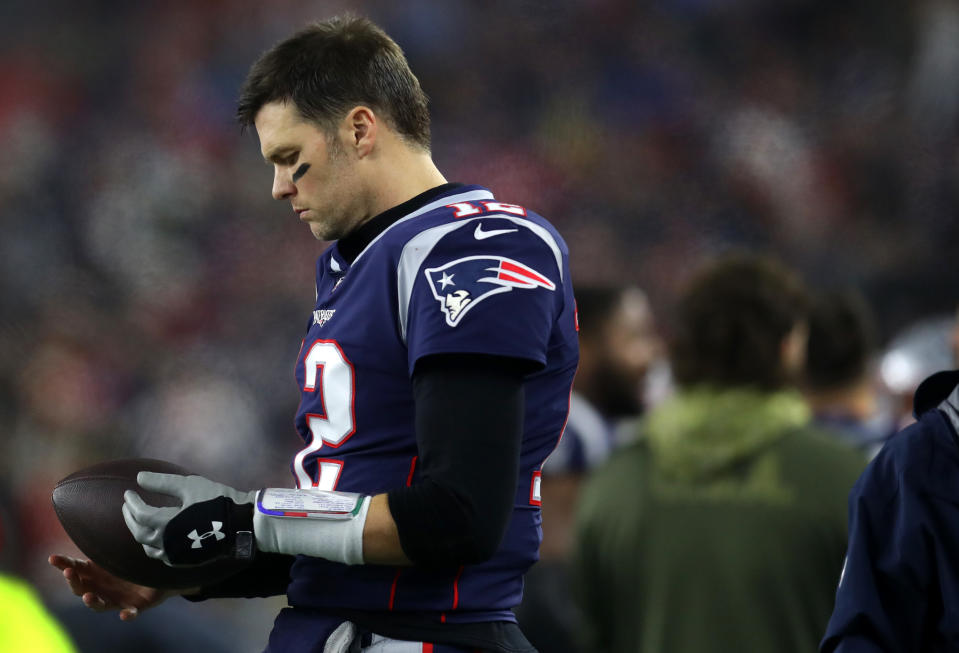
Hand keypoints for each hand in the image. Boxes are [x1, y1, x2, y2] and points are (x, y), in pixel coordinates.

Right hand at [48, 554, 185, 619]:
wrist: (159, 576)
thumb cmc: (131, 563)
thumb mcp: (117, 550)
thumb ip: (106, 542)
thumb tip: (97, 519)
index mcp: (96, 573)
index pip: (76, 569)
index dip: (64, 564)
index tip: (52, 558)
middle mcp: (102, 588)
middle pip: (81, 588)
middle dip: (73, 582)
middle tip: (69, 573)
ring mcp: (117, 599)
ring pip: (100, 605)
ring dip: (92, 602)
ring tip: (88, 597)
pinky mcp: (135, 606)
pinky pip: (130, 612)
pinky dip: (127, 614)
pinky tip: (124, 614)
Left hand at [122, 472, 255, 566]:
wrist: (241, 523)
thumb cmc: (216, 500)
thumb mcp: (190, 485)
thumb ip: (162, 483)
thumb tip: (139, 478)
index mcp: (165, 524)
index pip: (140, 514)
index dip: (132, 502)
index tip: (129, 492)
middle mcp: (165, 543)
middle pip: (138, 532)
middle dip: (130, 518)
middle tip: (128, 506)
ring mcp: (174, 555)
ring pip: (147, 547)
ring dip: (139, 533)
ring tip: (138, 520)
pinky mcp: (183, 560)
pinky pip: (160, 555)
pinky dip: (152, 545)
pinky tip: (155, 536)